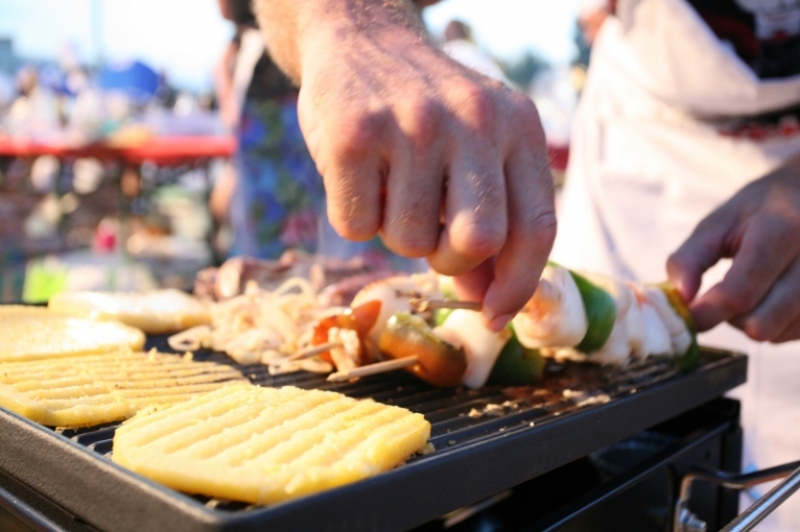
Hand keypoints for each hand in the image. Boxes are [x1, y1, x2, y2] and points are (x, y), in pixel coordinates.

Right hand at [295, 9, 555, 329]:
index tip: (496, 315)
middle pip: (479, 240)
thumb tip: (488, 303)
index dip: (519, 284)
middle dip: (450, 260)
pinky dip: (353, 217)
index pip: (536, 226)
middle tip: (429, 237)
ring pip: (408, 241)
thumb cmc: (424, 113)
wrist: (360, 40)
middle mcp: (472, 120)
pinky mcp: (352, 135)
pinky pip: (355, 226)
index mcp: (517, 126)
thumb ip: (490, 219)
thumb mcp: (475, 149)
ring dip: (394, 232)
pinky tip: (357, 176)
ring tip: (390, 186)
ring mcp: (411, 125)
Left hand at [667, 163, 799, 341]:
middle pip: (761, 323)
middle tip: (724, 295)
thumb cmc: (760, 210)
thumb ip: (689, 259)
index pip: (739, 292)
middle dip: (731, 319)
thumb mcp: (718, 223)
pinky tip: (775, 298)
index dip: (706, 312)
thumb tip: (680, 298)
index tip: (688, 315)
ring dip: (753, 322)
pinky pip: (795, 335)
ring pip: (778, 334)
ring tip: (754, 290)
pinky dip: (776, 325)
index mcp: (784, 228)